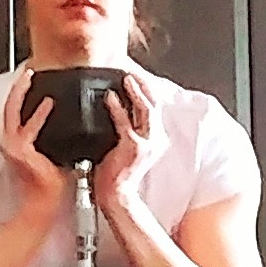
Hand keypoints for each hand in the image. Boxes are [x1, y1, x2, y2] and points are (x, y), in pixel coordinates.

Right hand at [0, 66, 66, 218]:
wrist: (46, 203)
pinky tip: (49, 102)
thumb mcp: (54, 154)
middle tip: (27, 72)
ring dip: (21, 92)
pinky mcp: (20, 151)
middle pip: (10, 107)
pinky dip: (39, 114)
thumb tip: (72, 127)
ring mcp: (12, 146)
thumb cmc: (50, 185)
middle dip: (17, 87)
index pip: (17, 113)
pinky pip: (29, 127)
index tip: (30, 80)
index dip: (22, 95)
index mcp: (18, 143)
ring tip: (30, 78)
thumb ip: (56, 138)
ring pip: (12, 111)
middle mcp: (11, 143)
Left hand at [96, 72, 165, 213]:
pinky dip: (117, 107)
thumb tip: (116, 107)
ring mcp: (146, 144)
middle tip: (132, 70)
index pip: (154, 108)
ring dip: (136, 91)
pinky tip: (110, 97)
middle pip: (154, 104)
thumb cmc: (116, 174)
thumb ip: (126, 130)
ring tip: (125, 78)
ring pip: (145, 109)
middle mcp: (156, 140)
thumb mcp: (125, 147)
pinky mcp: (133, 147)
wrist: (115, 196)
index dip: (146, 90)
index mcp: (155, 139)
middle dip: (144, 85)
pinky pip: (125, 121)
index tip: (136, 76)